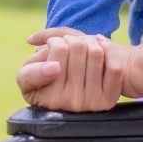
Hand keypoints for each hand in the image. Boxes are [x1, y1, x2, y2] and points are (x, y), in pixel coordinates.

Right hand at [17, 27, 133, 110]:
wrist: (76, 94)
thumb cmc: (46, 81)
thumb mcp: (28, 78)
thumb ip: (31, 72)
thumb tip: (54, 67)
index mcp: (50, 97)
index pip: (58, 51)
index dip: (55, 41)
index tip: (53, 43)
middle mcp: (70, 102)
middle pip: (78, 47)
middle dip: (73, 38)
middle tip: (69, 41)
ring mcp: (91, 102)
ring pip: (96, 53)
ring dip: (91, 40)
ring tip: (83, 42)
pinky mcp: (109, 98)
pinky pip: (114, 66)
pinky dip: (109, 49)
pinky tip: (99, 46)